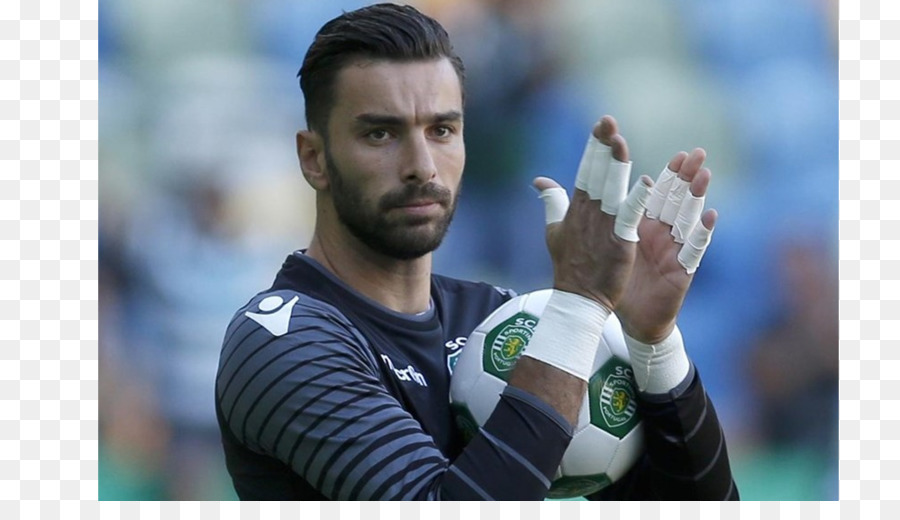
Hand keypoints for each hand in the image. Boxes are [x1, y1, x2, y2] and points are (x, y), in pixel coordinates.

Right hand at [534, 116, 644, 309]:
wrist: (578, 298)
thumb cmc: (569, 265)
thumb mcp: (555, 230)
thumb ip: (552, 202)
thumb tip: (539, 180)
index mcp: (577, 208)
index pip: (586, 170)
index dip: (594, 147)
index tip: (601, 124)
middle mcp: (589, 213)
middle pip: (597, 174)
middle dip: (603, 147)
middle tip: (609, 121)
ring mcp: (603, 227)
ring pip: (611, 190)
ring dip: (616, 166)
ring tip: (621, 142)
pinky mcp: (619, 242)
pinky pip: (628, 217)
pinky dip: (635, 201)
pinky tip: (646, 183)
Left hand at [615, 149, 717, 343]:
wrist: (629, 319)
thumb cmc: (617, 281)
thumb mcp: (606, 245)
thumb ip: (600, 217)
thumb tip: (591, 188)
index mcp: (644, 227)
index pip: (658, 195)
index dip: (669, 175)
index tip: (679, 153)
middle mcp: (663, 235)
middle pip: (678, 201)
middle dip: (688, 178)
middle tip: (699, 153)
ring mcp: (674, 252)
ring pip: (688, 220)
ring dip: (696, 197)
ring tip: (704, 175)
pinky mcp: (681, 271)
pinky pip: (693, 250)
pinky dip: (702, 233)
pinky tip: (710, 216)